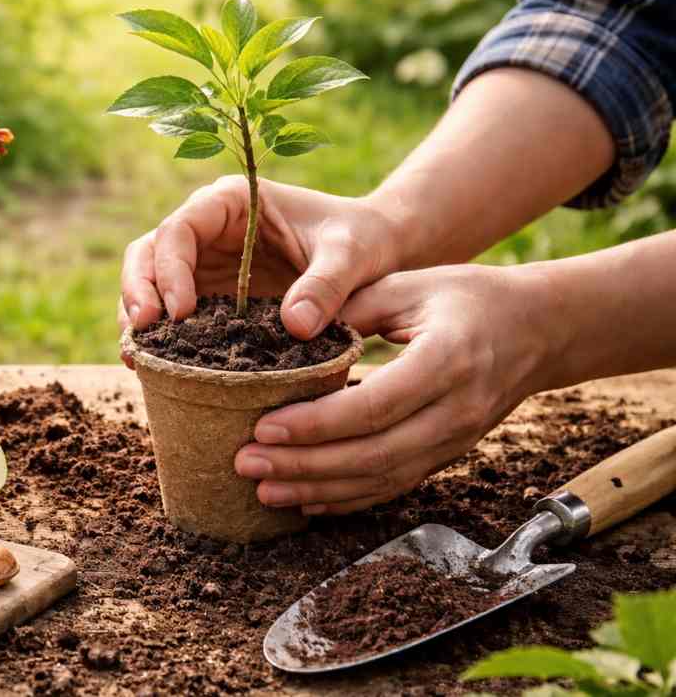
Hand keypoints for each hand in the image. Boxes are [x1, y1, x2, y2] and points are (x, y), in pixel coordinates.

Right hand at [117, 175, 398, 365]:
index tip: (182, 312)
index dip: (170, 269)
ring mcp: (201, 265)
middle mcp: (205, 230)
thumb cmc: (360, 239)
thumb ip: (326, 284)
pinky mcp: (207, 298)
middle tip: (142, 332)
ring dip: (137, 319)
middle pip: (148, 254)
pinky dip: (158, 340)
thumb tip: (294, 326)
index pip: (180, 230)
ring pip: (147, 285)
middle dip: (138, 292)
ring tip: (140, 357)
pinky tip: (154, 369)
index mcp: (230, 202)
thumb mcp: (351, 255)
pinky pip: (168, 317)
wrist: (371, 253)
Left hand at [235, 263, 559, 513]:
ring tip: (263, 488)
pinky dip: (348, 499)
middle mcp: (456, 410)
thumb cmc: (468, 298)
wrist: (539, 331)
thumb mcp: (412, 284)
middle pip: (373, 454)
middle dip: (304, 465)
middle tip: (246, 464)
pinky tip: (306, 500)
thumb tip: (289, 328)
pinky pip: (394, 486)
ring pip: (381, 479)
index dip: (316, 423)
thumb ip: (352, 305)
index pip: (374, 405)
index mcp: (447, 360)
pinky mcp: (448, 455)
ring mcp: (456, 440)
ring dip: (318, 489)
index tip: (264, 427)